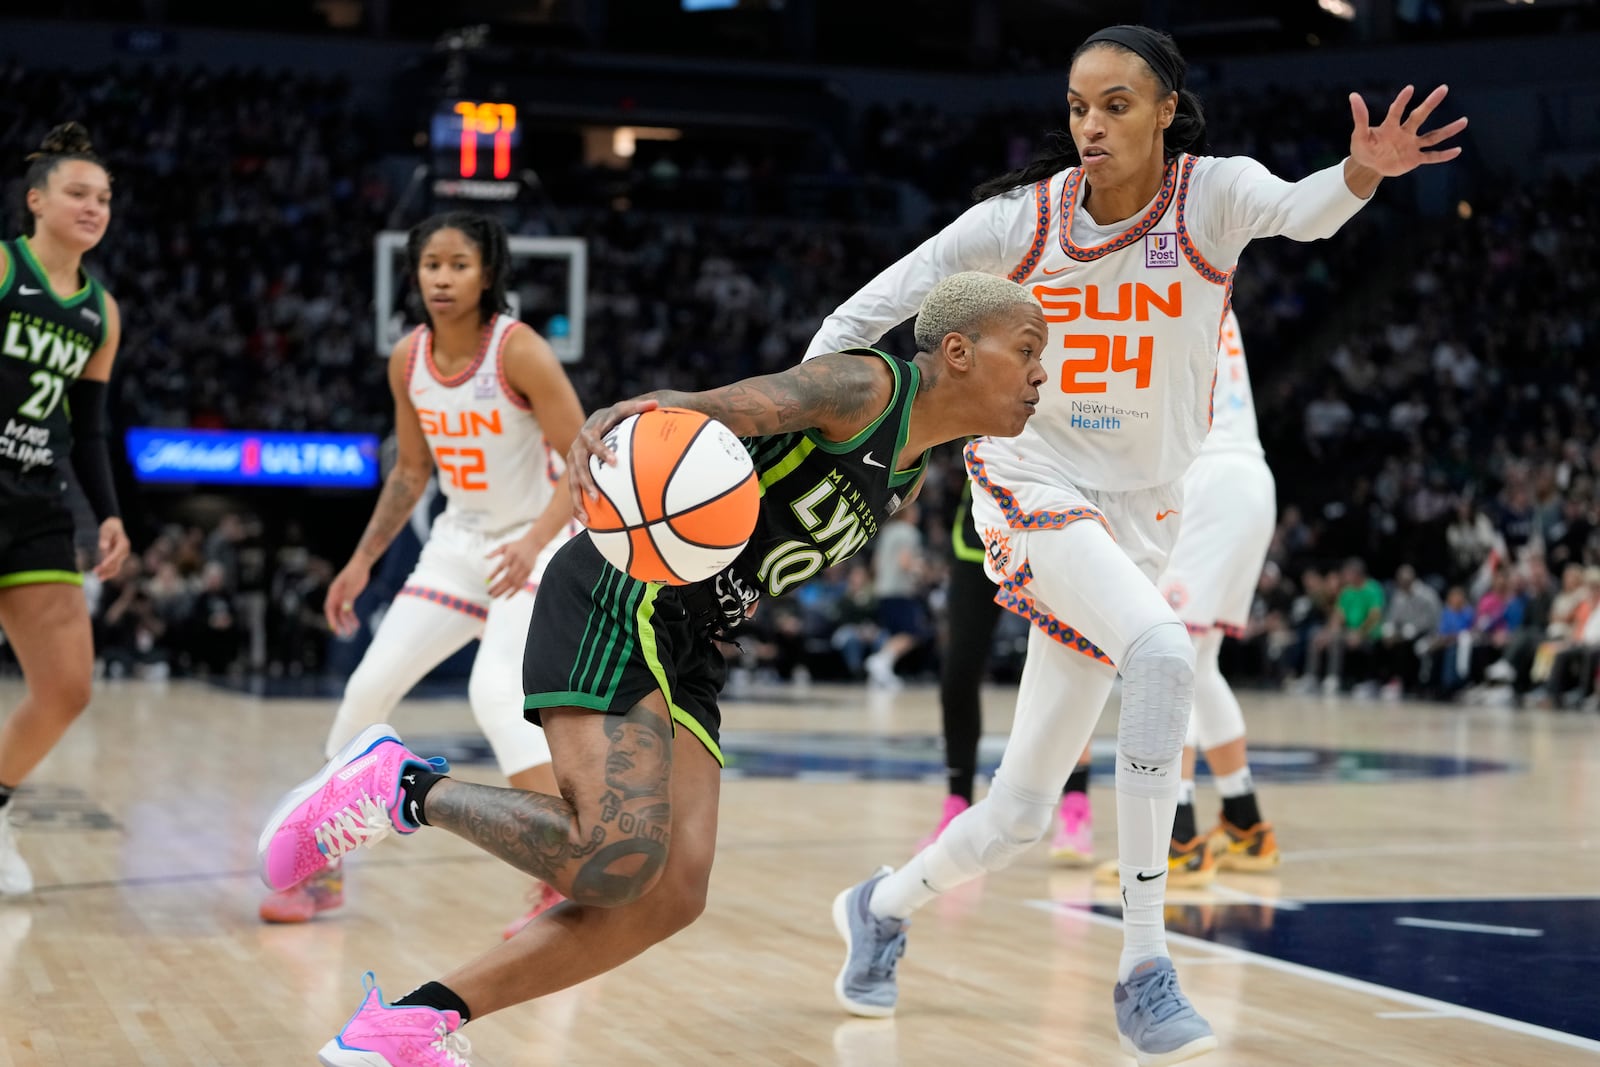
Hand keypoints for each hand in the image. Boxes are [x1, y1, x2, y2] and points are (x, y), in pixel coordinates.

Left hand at [93, 517, 129, 579]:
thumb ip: (105, 537)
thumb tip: (103, 547)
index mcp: (123, 544)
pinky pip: (115, 567)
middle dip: (106, 568)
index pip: (116, 554)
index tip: (102, 565)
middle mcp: (125, 552)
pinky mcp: (119, 559)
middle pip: (117, 563)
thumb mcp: (106, 530)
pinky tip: (102, 576)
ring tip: (98, 578)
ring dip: (108, 573)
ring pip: (116, 567)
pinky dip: (109, 572)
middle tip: (95, 572)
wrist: (115, 526)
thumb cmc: (110, 527)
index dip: (109, 560)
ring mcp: (123, 556)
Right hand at [324, 560, 370, 637]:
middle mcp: (336, 596)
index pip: (329, 608)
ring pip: (342, 613)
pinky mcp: (350, 598)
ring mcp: (343, 597)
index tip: (334, 628)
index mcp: (333, 592)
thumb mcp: (352, 586)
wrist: (362, 564)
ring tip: (351, 632)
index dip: (330, 619)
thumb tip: (345, 610)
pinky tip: (357, 624)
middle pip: (334, 613)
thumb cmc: (355, 573)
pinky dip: (352, 617)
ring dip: (346, 623)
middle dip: (338, 624)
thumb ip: (348, 598)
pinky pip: (349, 610)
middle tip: (342, 634)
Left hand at [486, 531, 548, 598]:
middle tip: (489, 592)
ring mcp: (525, 568)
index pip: (502, 565)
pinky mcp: (529, 573)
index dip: (495, 573)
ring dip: (504, 591)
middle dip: (498, 586)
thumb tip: (484, 558)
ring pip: (514, 583)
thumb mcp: (505, 546)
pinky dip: (514, 592)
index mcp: (512, 554)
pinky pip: (521, 585)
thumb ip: (494, 552)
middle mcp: (519, 562)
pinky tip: (506, 597)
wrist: (534, 544)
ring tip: (494, 596)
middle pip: (508, 577)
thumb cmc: (516, 546)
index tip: (487, 580)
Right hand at [568, 397, 659, 515]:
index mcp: (589, 432)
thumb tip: (656, 403)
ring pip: (572, 482)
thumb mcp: (624, 410)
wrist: (594, 424)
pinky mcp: (574, 473)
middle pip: (578, 466)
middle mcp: (577, 448)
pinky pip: (574, 491)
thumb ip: (638, 408)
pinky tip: (586, 522)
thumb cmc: (614, 418)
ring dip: (578, 499)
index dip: (601, 451)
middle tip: (597, 497)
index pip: (593, 441)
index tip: (614, 462)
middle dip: (586, 483)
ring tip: (588, 515)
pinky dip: (578, 506)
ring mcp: (573, 462)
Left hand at [1348, 84, 1467, 176]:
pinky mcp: (1414, 159)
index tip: (1410, 89)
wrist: (1369, 165)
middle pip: (1419, 116)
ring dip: (1447, 130)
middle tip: (1443, 88)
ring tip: (1464, 121)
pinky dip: (1443, 155)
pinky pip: (1431, 157)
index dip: (1402, 101)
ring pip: (1432, 136)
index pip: (1396, 111)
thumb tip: (1353, 95)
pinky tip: (1458, 150)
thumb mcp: (1359, 135)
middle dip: (1430, 103)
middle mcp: (1404, 132)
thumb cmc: (1363, 147)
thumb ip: (1360, 117)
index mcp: (1390, 126)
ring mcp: (1411, 145)